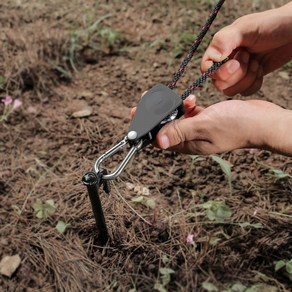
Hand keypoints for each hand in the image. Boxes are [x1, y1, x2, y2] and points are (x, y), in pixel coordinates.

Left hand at [155, 97, 290, 154]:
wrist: (262, 121)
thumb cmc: (236, 126)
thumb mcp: (204, 126)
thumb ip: (180, 131)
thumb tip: (157, 142)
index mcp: (187, 145)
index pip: (158, 139)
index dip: (146, 127)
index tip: (136, 113)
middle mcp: (190, 139)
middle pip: (165, 127)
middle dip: (156, 113)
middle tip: (149, 99)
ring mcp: (198, 130)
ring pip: (177, 118)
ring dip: (174, 107)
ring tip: (181, 99)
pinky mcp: (206, 120)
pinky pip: (190, 113)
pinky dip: (187, 105)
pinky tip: (192, 99)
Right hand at [201, 2, 291, 95]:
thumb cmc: (271, 25)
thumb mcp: (246, 28)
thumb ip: (224, 41)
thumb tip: (212, 59)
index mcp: (220, 49)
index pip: (207, 69)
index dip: (218, 72)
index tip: (235, 64)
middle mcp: (225, 62)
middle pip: (219, 84)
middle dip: (238, 74)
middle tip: (250, 57)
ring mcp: (236, 73)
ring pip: (231, 91)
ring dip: (247, 79)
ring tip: (257, 62)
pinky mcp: (248, 80)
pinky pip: (244, 92)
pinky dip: (255, 83)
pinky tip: (261, 69)